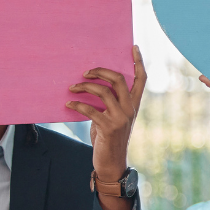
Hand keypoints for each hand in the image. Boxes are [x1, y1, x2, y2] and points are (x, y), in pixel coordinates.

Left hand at [68, 44, 146, 181]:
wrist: (111, 163)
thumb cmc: (108, 137)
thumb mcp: (114, 117)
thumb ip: (110, 102)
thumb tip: (92, 83)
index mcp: (134, 105)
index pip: (141, 79)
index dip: (138, 62)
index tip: (134, 47)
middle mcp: (130, 109)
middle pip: (119, 79)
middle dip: (101, 71)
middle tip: (86, 72)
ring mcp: (120, 118)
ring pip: (103, 91)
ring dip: (84, 87)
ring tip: (72, 88)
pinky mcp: (108, 127)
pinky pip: (90, 109)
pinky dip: (76, 104)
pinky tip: (68, 104)